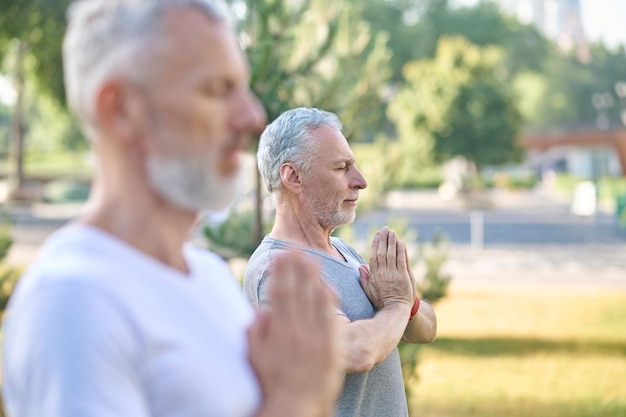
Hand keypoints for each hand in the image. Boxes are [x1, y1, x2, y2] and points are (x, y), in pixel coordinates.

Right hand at [247, 251, 342, 416]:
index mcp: (279, 333)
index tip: (281, 255)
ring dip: (313, 276)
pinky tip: (325, 283)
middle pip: (298, 291)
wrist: (298, 405)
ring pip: (316, 299)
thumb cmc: (272, 383)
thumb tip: (260, 311)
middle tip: (296, 246)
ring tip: (311, 257)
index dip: (281, 272)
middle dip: (297, 266)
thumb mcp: (255, 359)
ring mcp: (318, 338)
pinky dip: (328, 297)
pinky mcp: (332, 345)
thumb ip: (256, 333)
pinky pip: (332, 316)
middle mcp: (299, 332)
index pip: (280, 294)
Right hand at [359, 226, 413, 309]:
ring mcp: (393, 274)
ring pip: (392, 254)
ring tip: (392, 232)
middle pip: (382, 252)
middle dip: (383, 239)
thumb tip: (360, 266)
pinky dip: (401, 251)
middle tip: (385, 229)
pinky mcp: (404, 276)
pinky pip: (402, 261)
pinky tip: (401, 243)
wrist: (395, 310)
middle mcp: (383, 273)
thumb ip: (365, 278)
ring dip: (392, 242)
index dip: (375, 244)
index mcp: (374, 275)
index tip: (376, 235)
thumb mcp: (369, 291)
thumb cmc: (381, 302)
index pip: (373, 256)